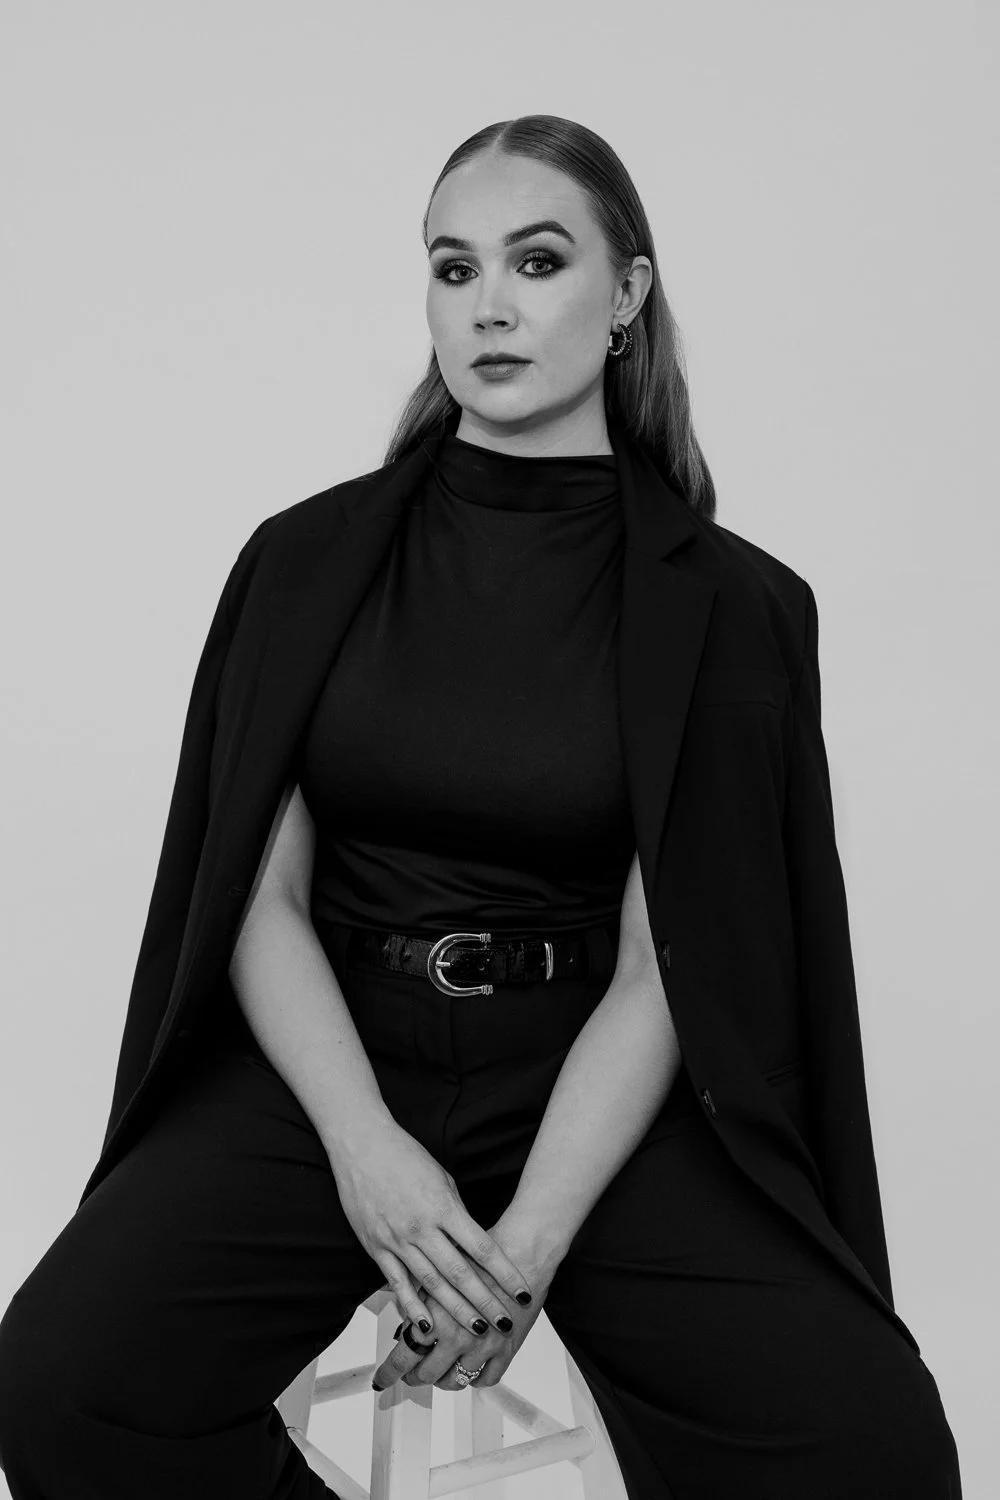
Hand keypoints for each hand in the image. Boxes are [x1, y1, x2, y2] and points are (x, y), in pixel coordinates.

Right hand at [328, 1117, 534, 1339]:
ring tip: (477, 1331)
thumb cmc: (405, 1156)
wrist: (361, 1145)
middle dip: (486, 1301)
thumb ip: (456, 1213)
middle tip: (506, 1324)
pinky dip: (413, 1307)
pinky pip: (397, 1283)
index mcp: (443, 1207)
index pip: (482, 1247)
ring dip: (456, 1310)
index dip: (505, 1273)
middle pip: (460, 1273)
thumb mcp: (441, 1178)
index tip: (523, 1292)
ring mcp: (397, 1240)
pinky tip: (427, 1326)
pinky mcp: (376, 1247)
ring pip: (432, 1284)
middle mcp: (421, 1227)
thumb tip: (472, 1243)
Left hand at [372, 1214, 560, 1392]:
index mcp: (436, 1315)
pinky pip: (486, 1379)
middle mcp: (458, 1336)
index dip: (390, 1371)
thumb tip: (405, 1318)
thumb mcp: (439, 1269)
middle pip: (428, 1373)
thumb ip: (418, 1297)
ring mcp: (483, 1347)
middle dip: (415, 1377)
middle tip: (411, 1374)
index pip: (405, 1355)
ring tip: (439, 1371)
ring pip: (455, 1381)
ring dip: (443, 1379)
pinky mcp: (507, 1350)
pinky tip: (469, 1368)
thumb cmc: (481, 1252)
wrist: (522, 1250)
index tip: (382, 1379)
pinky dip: (475, 1378)